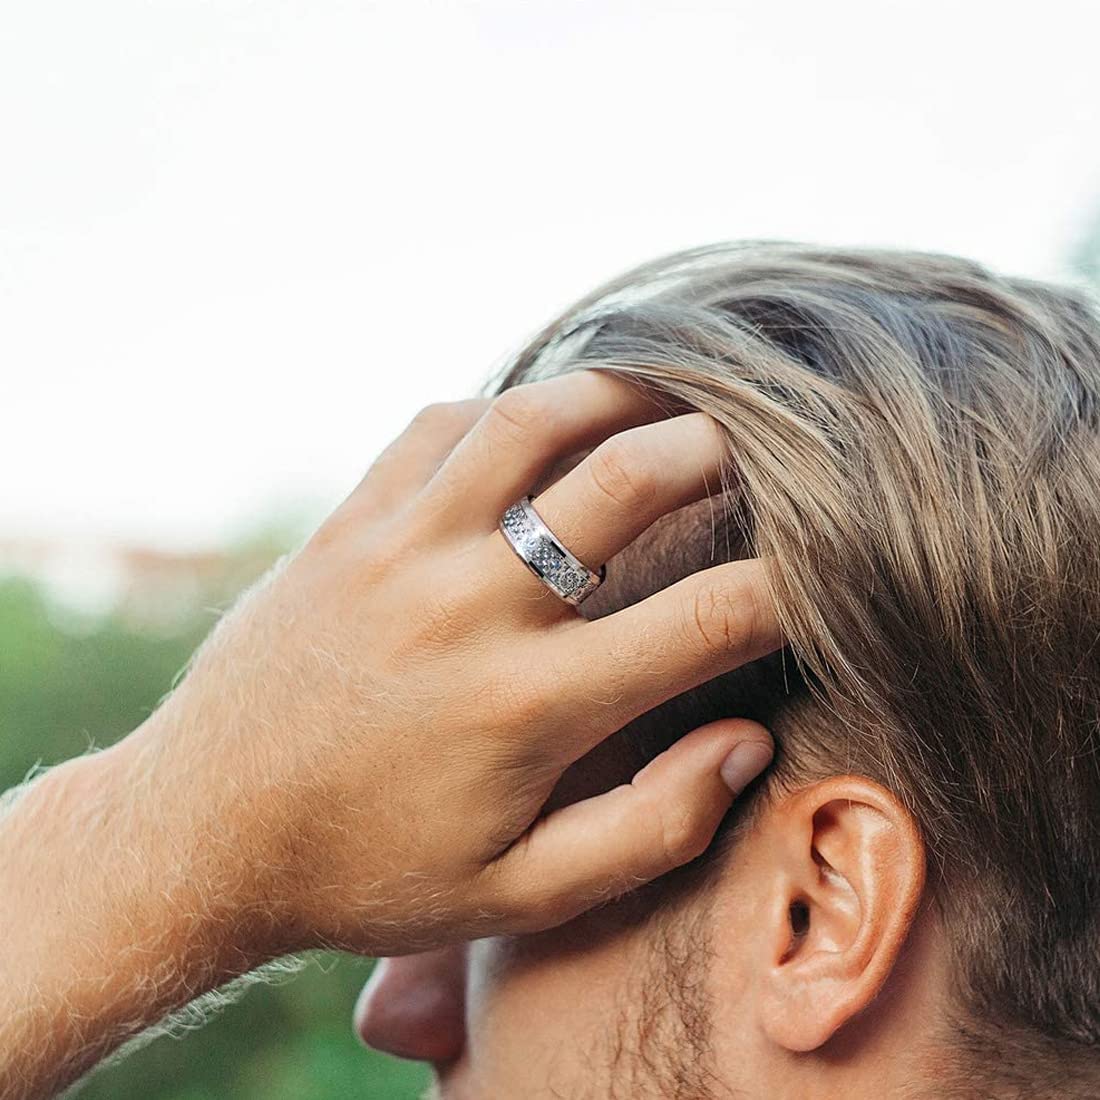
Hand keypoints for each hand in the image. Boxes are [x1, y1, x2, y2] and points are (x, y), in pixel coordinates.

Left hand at [135, 369, 780, 957]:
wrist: (204, 833)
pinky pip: (437, 426)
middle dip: (721, 452)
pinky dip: (502, 409)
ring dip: (615, 395)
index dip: (793, 587)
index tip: (816, 576)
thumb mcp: (518, 896)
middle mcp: (474, 607)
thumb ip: (651, 828)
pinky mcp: (347, 526)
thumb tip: (746, 742)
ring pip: (531, 420)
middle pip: (631, 478)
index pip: (711, 618)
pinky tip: (535, 427)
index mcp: (533, 706)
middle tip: (757, 457)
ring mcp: (403, 550)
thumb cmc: (370, 871)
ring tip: (662, 404)